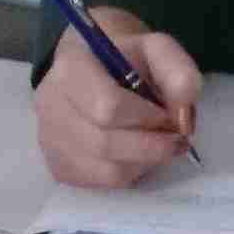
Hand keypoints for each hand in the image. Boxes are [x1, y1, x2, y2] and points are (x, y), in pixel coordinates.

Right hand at [31, 10, 202, 189]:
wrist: (96, 67)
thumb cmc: (128, 60)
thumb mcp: (158, 50)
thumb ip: (178, 73)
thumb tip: (182, 117)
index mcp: (71, 68)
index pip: (107, 107)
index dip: (147, 118)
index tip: (166, 114)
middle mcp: (50, 106)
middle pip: (105, 144)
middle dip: (151, 145)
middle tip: (174, 137)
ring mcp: (50, 139)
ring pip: (106, 171)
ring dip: (144, 163)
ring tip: (157, 144)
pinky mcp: (59, 166)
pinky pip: (102, 183)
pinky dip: (130, 173)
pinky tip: (136, 154)